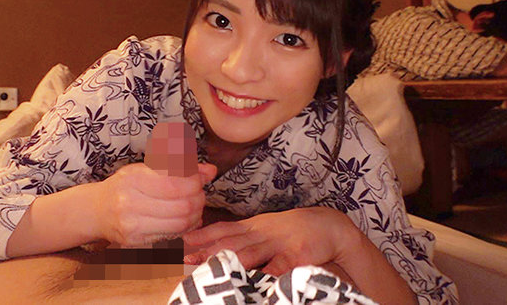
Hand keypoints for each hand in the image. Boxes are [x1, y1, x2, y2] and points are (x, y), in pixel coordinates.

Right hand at [95, 162, 216, 246]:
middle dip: (198, 200)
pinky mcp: (136, 241)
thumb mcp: (147, 168)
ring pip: (179, 224)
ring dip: (195, 216)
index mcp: (134, 178)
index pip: (176, 183)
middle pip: (182, 206)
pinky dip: (184, 228)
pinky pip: (171, 236)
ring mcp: (132, 225)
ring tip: (195, 207)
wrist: (97, 210)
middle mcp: (130, 202)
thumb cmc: (125, 185)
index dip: (196, 182)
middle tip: (199, 194)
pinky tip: (185, 220)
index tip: (199, 179)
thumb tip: (210, 171)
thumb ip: (181, 167)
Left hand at [182, 207, 357, 275]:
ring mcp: (278, 243)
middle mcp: (261, 233)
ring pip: (249, 252)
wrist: (329, 225)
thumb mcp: (263, 230)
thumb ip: (239, 238)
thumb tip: (207, 247)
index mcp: (252, 227)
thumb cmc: (290, 232)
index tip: (177, 242)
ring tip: (208, 268)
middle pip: (228, 242)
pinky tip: (255, 280)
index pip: (220, 230)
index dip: (198, 236)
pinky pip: (279, 266)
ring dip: (227, 260)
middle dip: (205, 249)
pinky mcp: (296, 255)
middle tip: (182, 257)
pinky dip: (267, 273)